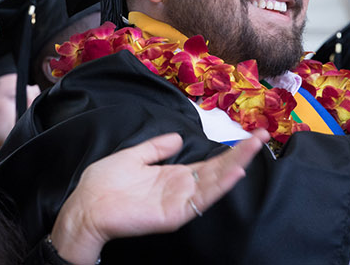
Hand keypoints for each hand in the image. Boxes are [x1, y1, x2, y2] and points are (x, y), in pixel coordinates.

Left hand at [49, 130, 268, 263]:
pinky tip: (233, 173)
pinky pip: (201, 200)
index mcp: (174, 175)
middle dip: (241, 153)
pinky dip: (218, 187)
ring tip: (254, 150)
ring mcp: (179, 202)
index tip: (251, 134)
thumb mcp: (134, 157)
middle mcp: (181, 189)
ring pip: (214, 183)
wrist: (86, 206)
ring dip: (235, 166)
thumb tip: (178, 136)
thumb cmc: (104, 184)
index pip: (210, 162)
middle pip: (218, 170)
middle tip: (263, 137)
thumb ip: (156, 148)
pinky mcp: (174, 214)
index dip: (230, 149)